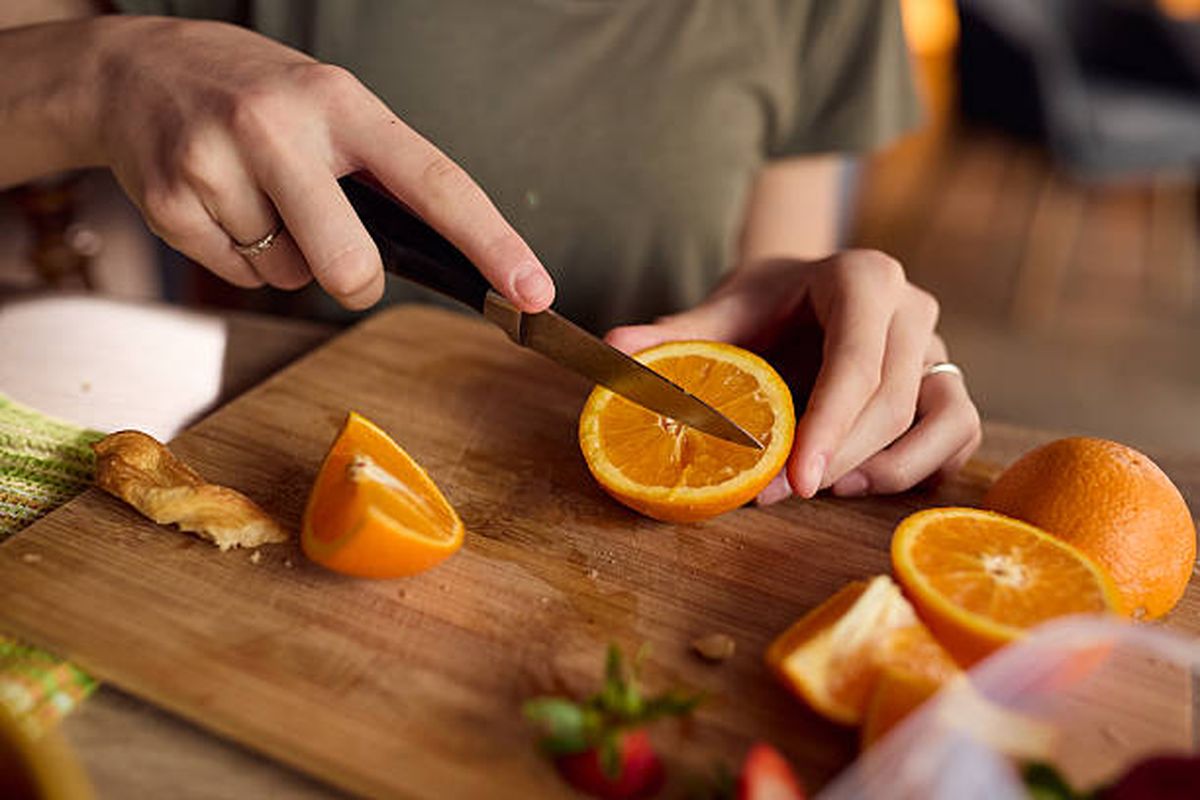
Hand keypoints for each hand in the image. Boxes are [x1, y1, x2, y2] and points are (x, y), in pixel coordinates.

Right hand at [88, 16, 553, 309]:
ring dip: (288, 256)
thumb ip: (380, 174)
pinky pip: (240, 277)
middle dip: (356, 280)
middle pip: (351, 265)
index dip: (492, 243)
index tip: (534, 290)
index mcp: (341, 103)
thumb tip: (444, 257)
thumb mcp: (330, 107)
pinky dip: (243, 257)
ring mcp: (218, 165)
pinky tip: (224, 204)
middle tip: (339, 249)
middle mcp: (279, 129)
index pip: (436, 182)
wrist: (135, 70)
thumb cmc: (255, 95)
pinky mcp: (171, 203)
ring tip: (260, 194)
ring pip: (291, 276)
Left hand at [605, 250, 980, 500]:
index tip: (793, 481)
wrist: (806, 290)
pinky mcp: (948, 382)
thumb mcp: (726, 308)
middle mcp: (913, 309)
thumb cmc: (767, 301)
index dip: (827, 426)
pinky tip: (861, 484)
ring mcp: (938, 347)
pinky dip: (918, 468)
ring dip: (886, 469)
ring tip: (824, 491)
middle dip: (834, 458)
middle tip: (773, 496)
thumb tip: (615, 348)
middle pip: (892, 400)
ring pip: (940, 419)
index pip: (856, 361)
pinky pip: (957, 435)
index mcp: (863, 278)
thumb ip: (680, 332)